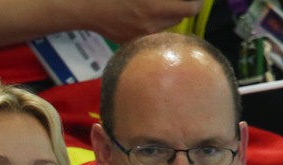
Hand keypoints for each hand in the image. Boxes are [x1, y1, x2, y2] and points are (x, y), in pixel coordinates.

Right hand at [84, 0, 202, 42]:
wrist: (87, 7)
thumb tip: (181, 1)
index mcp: (154, 6)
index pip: (190, 9)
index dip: (196, 2)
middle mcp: (152, 24)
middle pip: (180, 18)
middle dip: (180, 7)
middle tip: (174, 1)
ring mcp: (143, 36)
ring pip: (167, 27)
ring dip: (167, 17)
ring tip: (155, 7)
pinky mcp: (134, 43)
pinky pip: (152, 35)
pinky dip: (153, 26)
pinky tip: (141, 16)